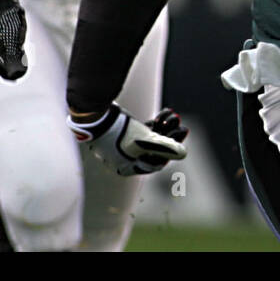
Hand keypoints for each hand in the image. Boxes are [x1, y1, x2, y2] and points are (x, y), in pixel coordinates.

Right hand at [68, 105, 188, 175]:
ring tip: (174, 115)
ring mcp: (121, 144)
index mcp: (126, 168)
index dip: (170, 151)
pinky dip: (153, 123)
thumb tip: (184, 154)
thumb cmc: (120, 132)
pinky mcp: (121, 130)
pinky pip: (141, 129)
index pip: (154, 163)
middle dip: (169, 136)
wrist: (95, 113)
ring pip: (148, 137)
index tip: (181, 140)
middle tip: (182, 124)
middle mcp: (122, 158)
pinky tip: (165, 113)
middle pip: (153, 149)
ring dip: (163, 127)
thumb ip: (165, 148)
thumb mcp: (146, 141)